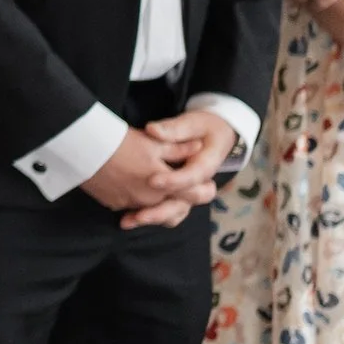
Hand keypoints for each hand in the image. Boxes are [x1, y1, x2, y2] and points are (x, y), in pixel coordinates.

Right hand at [80, 126, 202, 215]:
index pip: (194, 194)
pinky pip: (132, 207)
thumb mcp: (154, 142)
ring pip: (153, 210)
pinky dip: (137, 201)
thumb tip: (199, 148)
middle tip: (183, 187)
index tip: (208, 184)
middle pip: (174, 206)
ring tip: (157, 187)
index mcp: (166, 185)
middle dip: (180, 198)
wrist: (83, 149)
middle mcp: (150, 200)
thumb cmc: (121, 143)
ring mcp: (131, 205)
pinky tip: (132, 185)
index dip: (203, 189)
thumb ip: (179, 149)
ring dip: (158, 203)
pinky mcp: (114, 204)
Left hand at [120, 110, 237, 227]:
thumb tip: (153, 130)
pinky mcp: (177, 196)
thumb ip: (175, 129)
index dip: (173, 181)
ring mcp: (189, 193)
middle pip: (184, 204)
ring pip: (175, 212)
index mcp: (206, 166)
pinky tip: (127, 218)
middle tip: (138, 214)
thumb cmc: (204, 128)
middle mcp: (200, 185)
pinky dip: (149, 215)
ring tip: (128, 220)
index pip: (192, 178)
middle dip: (160, 211)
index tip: (152, 181)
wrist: (216, 135)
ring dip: (152, 217)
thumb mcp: (193, 123)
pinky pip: (167, 212)